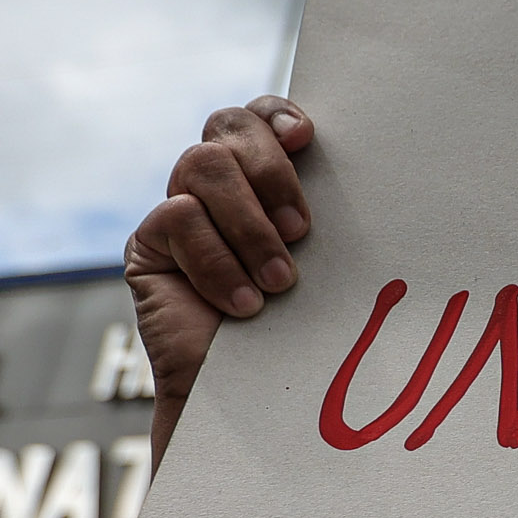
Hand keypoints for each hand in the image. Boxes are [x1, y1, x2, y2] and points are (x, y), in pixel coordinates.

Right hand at [123, 97, 314, 426]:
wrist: (254, 403)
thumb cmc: (303, 333)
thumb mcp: (323, 265)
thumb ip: (320, 216)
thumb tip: (368, 172)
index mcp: (263, 180)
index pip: (259, 116)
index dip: (276, 114)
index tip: (305, 137)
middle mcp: (217, 187)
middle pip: (227, 127)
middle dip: (270, 171)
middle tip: (303, 231)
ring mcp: (179, 212)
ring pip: (203, 165)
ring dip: (249, 225)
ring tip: (279, 282)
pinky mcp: (149, 246)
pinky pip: (178, 218)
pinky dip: (218, 263)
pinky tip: (243, 305)